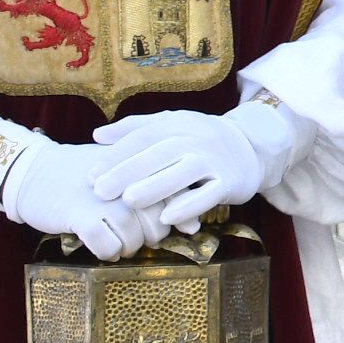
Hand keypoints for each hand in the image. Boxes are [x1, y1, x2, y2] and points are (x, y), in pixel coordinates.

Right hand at [0, 141, 162, 261]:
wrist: (34, 171)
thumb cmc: (86, 178)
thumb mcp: (124, 176)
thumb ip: (160, 194)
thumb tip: (194, 227)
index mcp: (139, 168)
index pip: (175, 197)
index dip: (174, 218)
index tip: (169, 225)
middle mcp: (126, 182)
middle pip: (157, 223)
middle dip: (149, 237)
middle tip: (134, 234)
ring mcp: (103, 199)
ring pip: (135, 238)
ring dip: (128, 247)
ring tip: (117, 241)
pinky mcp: (80, 215)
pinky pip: (107, 246)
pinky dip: (107, 252)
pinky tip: (102, 247)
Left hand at [90, 110, 269, 233]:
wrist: (252, 146)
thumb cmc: (201, 139)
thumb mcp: (172, 125)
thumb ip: (135, 129)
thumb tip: (96, 135)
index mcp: (178, 124)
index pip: (143, 136)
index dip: (116, 155)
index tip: (90, 175)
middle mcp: (197, 139)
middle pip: (160, 153)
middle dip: (128, 172)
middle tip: (100, 191)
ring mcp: (215, 160)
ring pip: (184, 172)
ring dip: (156, 186)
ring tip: (129, 201)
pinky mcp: (230, 182)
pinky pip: (209, 194)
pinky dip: (189, 206)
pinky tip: (166, 218)